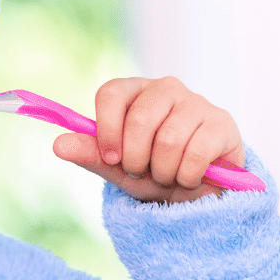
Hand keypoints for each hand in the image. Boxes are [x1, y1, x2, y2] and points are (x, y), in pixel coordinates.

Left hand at [51, 76, 244, 203]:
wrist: (198, 191)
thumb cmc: (153, 170)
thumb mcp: (117, 167)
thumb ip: (90, 154)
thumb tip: (57, 144)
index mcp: (134, 91)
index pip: (111, 93)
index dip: (107, 129)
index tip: (111, 158)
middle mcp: (166, 88)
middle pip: (140, 119)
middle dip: (136, 158)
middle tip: (142, 170)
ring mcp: (196, 103)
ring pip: (168, 140)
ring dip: (162, 171)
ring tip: (166, 175)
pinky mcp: (222, 123)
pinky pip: (195, 153)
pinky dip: (186, 176)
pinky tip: (189, 177)